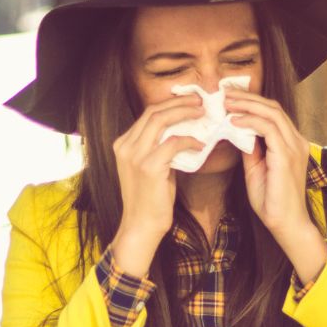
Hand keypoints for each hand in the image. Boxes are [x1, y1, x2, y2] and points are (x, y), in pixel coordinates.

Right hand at [108, 94, 208, 275]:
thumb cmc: (151, 199)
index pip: (148, 113)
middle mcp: (125, 146)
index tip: (190, 101)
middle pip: (154, 112)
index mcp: (123, 143)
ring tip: (203, 113)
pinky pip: (173, 143)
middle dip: (180, 103)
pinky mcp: (149, 167)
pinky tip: (201, 145)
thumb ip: (159, 148)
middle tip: (201, 101)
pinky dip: (190, 141)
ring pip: (161, 121)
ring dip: (185, 114)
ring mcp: (135, 156)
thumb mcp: (151, 167)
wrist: (142, 225)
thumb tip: (183, 131)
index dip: (171, 104)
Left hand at [227, 90, 326, 284]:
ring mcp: (294, 147)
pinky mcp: (287, 155)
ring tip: (226, 103)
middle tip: (224, 94)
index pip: (272, 113)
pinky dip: (250, 121)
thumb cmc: (271, 202)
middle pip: (272, 107)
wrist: (286, 224)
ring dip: (246, 105)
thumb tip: (237, 132)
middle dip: (247, 98)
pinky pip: (268, 128)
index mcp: (291, 143)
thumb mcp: (255, 169)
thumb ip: (251, 149)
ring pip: (271, 113)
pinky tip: (233, 121)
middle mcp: (296, 141)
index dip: (251, 103)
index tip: (229, 99)